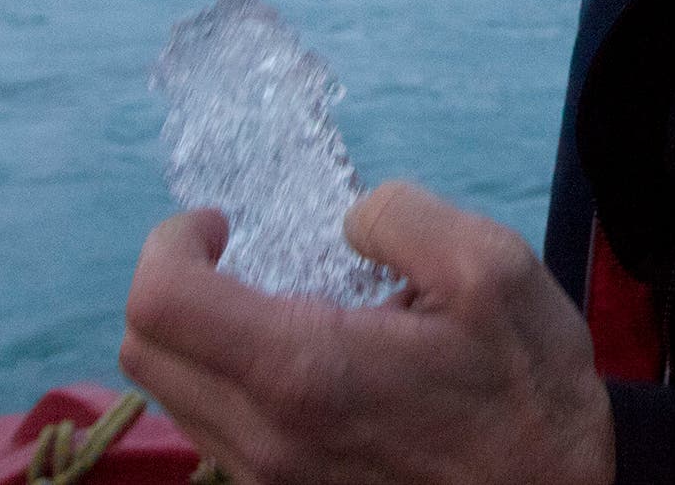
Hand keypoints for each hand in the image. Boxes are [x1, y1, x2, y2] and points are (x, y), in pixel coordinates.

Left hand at [119, 183, 613, 484]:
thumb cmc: (528, 389)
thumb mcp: (492, 265)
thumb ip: (403, 216)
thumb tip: (347, 221)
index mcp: (304, 370)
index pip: (161, 303)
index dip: (171, 241)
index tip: (224, 220)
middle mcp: (265, 437)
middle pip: (146, 351)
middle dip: (177, 279)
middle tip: (241, 246)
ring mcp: (270, 479)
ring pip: (174, 396)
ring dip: (200, 331)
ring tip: (278, 295)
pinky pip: (215, 430)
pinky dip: (229, 375)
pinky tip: (305, 351)